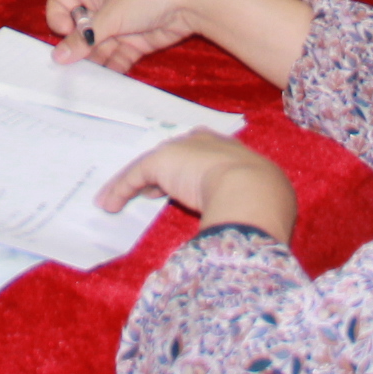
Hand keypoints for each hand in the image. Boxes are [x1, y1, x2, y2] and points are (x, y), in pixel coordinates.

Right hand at [47, 0, 220, 76]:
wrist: (191, 1)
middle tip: (76, 67)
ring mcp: (119, 22)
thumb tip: (57, 57)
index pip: (60, 3)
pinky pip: (116, 56)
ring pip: (97, 47)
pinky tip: (109, 78)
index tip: (69, 35)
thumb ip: (84, 38)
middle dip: (78, 48)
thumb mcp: (110, 16)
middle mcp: (102, 2)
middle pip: (79, 29)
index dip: (59, 21)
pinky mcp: (134, 40)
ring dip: (95, 61)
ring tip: (91, 77)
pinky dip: (112, 67)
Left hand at [96, 129, 298, 239]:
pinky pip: (134, 177)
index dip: (190, 172)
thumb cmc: (263, 200)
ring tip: (116, 200)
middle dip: (161, 173)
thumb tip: (247, 229)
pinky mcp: (160, 162)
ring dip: (132, 184)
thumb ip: (247, 206)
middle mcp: (205, 143)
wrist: (253, 191)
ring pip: (151, 167)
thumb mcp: (259, 200)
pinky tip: (109, 204)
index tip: (180, 187)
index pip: (204, 158)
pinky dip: (120, 190)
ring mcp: (182, 151)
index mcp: (233, 152)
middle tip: (151, 191)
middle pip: (175, 158)